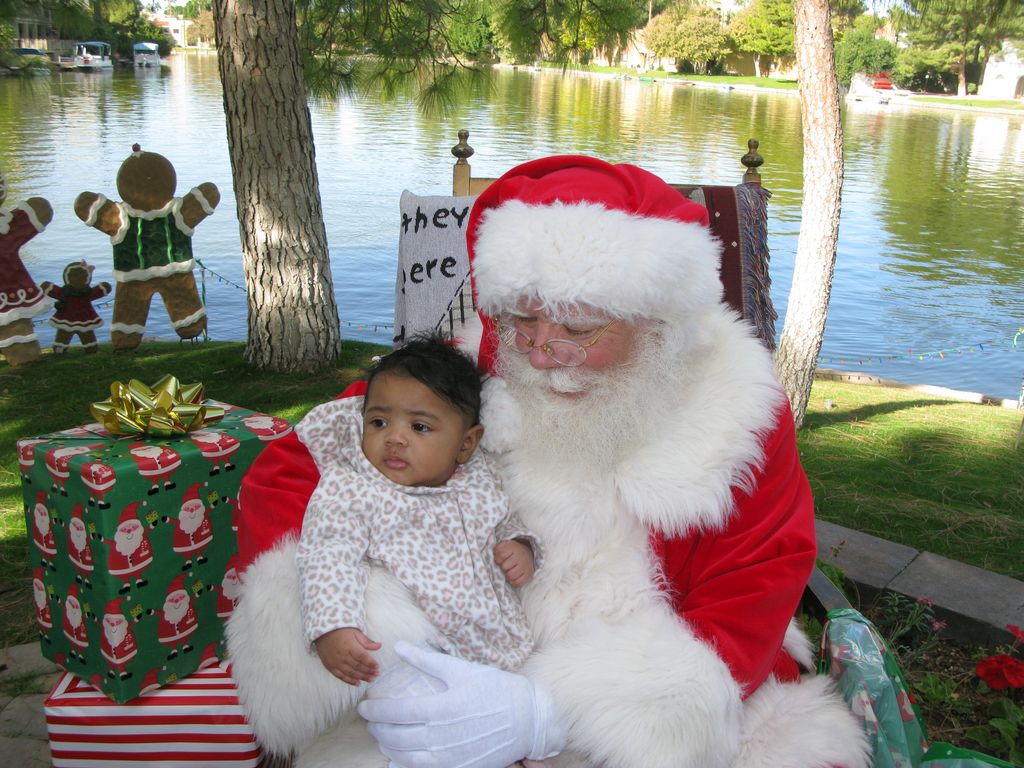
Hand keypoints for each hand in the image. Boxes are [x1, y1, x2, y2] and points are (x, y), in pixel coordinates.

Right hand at [315, 627, 380, 685]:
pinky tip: (358, 683)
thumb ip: (366, 641)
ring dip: (361, 677)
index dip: (371, 663)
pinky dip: (349, 681)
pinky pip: (340, 676)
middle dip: (368, 671)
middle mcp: (342, 655)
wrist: (323, 633)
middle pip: (357, 666)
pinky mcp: (330, 666)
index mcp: (349, 645)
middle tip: (377, 674)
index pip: (362, 656)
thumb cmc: (341, 631)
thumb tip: (379, 646)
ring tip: (371, 679)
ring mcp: (335, 662)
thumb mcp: (355, 632)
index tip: (378, 667)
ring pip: (350, 673)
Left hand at [358, 642, 563, 767]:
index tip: (364, 706)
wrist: (527, 719)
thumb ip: (427, 660)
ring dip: (388, 748)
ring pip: (405, 757)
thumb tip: (400, 648)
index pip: (397, 712)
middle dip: (377, 729)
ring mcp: (449, 756)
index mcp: (442, 708)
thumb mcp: (463, 669)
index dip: (375, 711)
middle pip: (396, 737)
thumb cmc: (497, 689)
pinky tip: (396, 760)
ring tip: (381, 738)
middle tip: (370, 722)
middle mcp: (442, 736)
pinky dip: (404, 766)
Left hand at [494, 540, 534, 586]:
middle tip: (505, 566)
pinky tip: (513, 577)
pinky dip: (513, 582)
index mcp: (514, 548)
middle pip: (504, 567)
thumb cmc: (512, 552)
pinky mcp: (529, 575)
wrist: (527, 554)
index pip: (501, 555)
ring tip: (509, 571)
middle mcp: (521, 557)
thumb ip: (498, 548)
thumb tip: (494, 554)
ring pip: (510, 575)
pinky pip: (517, 583)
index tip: (499, 559)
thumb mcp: (505, 546)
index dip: (497, 559)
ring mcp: (525, 566)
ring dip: (507, 575)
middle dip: (503, 567)